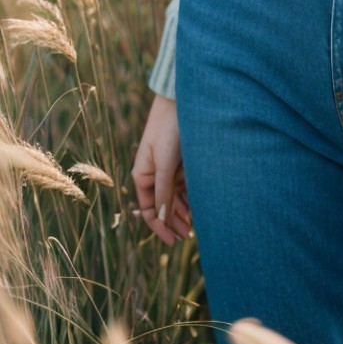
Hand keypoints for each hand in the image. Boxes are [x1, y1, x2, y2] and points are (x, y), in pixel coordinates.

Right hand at [131, 93, 192, 246]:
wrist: (180, 102)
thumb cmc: (167, 131)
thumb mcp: (164, 164)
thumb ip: (163, 192)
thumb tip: (162, 220)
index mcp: (143, 176)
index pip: (149, 210)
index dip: (159, 227)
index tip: (173, 241)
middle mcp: (154, 175)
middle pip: (163, 206)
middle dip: (173, 222)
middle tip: (187, 236)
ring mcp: (168, 169)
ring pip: (175, 198)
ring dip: (182, 212)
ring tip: (194, 226)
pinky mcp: (181, 162)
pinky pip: (184, 186)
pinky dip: (189, 198)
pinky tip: (197, 208)